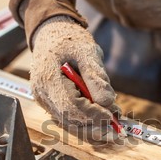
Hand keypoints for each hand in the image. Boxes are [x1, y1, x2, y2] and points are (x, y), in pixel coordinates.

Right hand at [31, 16, 120, 140]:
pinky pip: (70, 119)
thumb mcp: (85, 50)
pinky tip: (103, 116)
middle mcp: (43, 95)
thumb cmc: (69, 39)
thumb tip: (108, 102)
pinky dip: (87, 121)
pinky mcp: (52, 104)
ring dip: (93, 126)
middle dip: (95, 124)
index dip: (93, 114)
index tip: (112, 115)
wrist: (51, 33)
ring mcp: (46, 101)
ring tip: (114, 119)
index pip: (71, 106)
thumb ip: (96, 76)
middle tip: (117, 123)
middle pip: (70, 120)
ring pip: (70, 124)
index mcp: (48, 79)